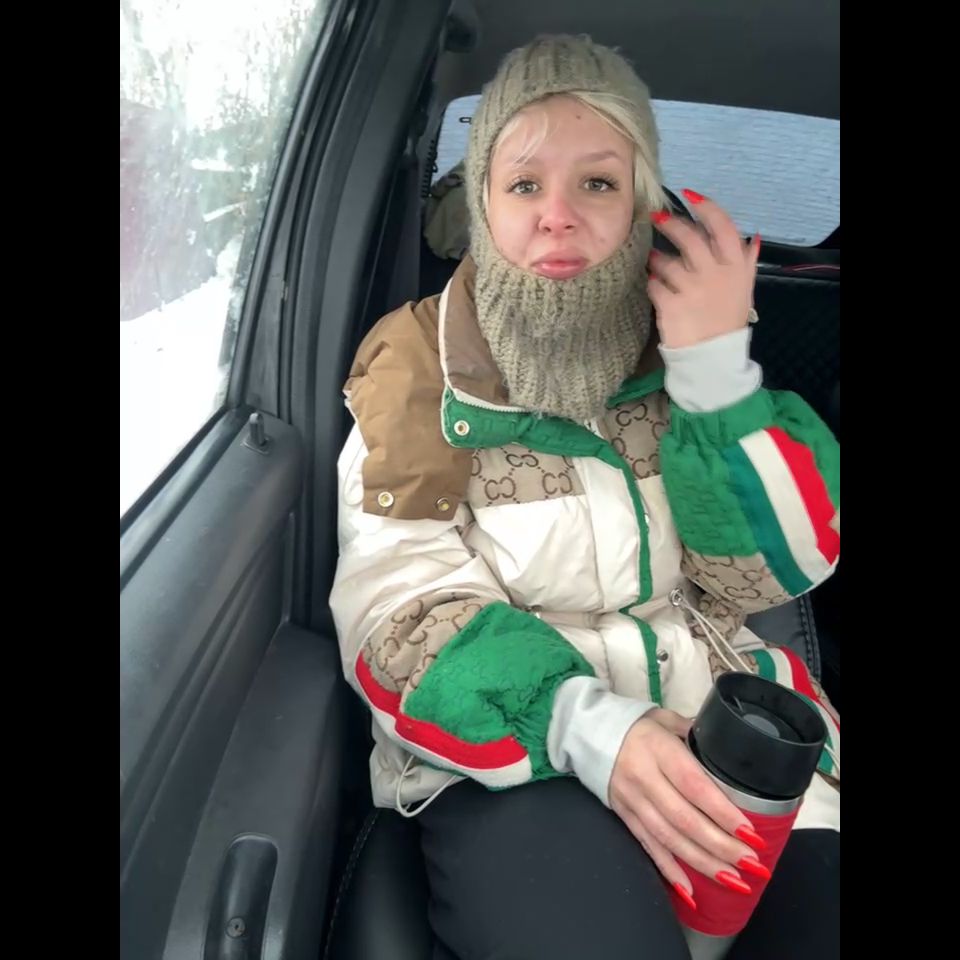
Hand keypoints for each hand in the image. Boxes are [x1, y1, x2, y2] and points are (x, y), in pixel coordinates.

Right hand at [609, 707, 767, 900]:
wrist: (589, 733)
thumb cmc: (637, 726)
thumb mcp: (666, 719)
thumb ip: (696, 731)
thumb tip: (731, 741)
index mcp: (658, 749)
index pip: (693, 784)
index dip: (721, 811)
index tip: (749, 831)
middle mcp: (644, 777)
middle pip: (684, 818)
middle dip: (720, 845)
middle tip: (751, 862)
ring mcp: (632, 800)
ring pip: (668, 838)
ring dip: (702, 862)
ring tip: (733, 880)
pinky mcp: (623, 816)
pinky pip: (648, 846)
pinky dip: (668, 870)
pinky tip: (690, 891)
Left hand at [647, 190, 759, 349]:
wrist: (712, 356)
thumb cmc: (726, 319)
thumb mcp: (744, 290)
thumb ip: (746, 263)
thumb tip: (753, 238)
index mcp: (736, 266)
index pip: (722, 226)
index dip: (705, 206)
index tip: (688, 194)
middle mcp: (716, 274)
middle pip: (689, 237)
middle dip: (670, 223)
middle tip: (656, 217)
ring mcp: (693, 289)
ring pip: (666, 261)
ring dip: (656, 258)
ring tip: (654, 261)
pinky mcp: (672, 306)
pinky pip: (653, 284)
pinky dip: (651, 283)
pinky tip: (654, 286)